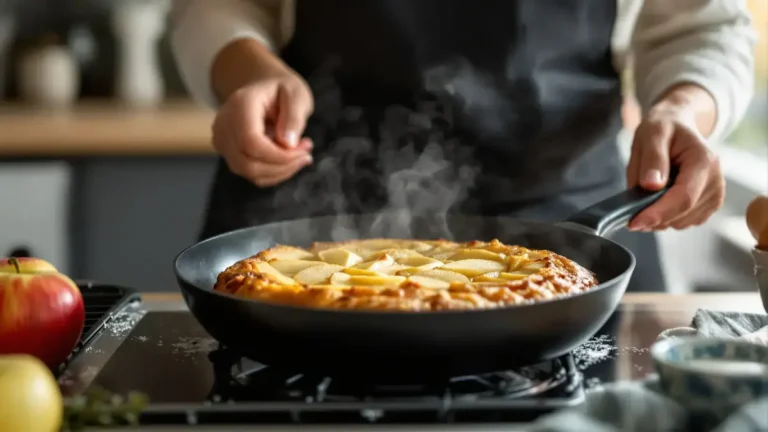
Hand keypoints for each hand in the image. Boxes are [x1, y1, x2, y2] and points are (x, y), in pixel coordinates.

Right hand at [212, 73, 314, 186]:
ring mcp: (222, 140)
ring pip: (249, 172)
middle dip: (282, 166)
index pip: (251, 142)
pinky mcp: (227, 152)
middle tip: (306, 153)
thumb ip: (294, 117)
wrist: (263, 87)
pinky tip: (287, 160)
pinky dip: (273, 173)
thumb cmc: (281, 89)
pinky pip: (250, 173)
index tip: (304, 151)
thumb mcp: (297, 95)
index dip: (278, 156)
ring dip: (280, 171)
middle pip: (247, 163)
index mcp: (241, 105)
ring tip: (300, 154)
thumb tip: (288, 144)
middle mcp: (224, 124)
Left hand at [626, 90, 723, 230]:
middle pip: (682, 214)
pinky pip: (683, 222)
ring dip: (659, 216)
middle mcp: (716, 180)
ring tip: (649, 193)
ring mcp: (715, 195)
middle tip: (631, 207)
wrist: (677, 126)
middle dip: (654, 216)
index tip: (634, 222)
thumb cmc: (663, 128)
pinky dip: (666, 217)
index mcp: (704, 161)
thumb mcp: (651, 133)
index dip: (658, 213)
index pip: (683, 198)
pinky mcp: (708, 205)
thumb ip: (652, 158)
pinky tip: (660, 198)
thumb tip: (651, 185)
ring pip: (681, 222)